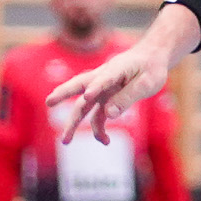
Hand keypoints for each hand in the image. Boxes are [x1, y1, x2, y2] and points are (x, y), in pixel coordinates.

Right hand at [47, 40, 172, 143]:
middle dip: (64, 94)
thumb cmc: (150, 68)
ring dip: (74, 122)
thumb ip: (128, 97)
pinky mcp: (104, 99)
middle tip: (49, 102)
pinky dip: (99, 128)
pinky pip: (97, 115)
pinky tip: (105, 141)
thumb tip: (109, 115)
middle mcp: (103, 78)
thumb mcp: (147, 82)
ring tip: (66, 141)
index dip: (96, 87)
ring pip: (83, 105)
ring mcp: (101, 89)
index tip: (88, 96)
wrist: (151, 59)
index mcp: (116, 68)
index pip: (104, 78)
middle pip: (79, 86)